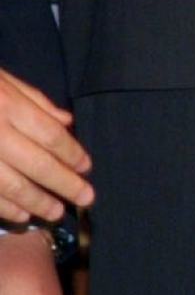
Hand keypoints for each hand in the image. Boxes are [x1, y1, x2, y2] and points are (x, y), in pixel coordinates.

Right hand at [0, 70, 90, 221]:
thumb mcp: (3, 79)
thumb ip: (35, 100)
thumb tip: (67, 123)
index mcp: (7, 105)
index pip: (49, 135)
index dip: (71, 153)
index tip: (87, 168)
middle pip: (36, 163)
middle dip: (63, 184)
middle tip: (86, 199)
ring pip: (9, 185)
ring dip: (35, 202)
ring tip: (55, 213)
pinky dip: (3, 208)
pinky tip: (20, 216)